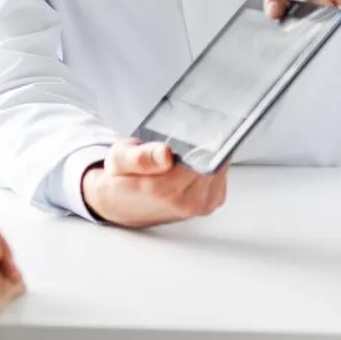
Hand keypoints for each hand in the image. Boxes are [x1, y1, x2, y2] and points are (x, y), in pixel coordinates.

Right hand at [81, 139, 227, 227]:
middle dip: (202, 147)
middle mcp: (188, 202)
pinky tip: (192, 161)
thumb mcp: (119, 160)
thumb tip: (165, 153)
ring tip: (183, 152)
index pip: (201, 158)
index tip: (191, 133)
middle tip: (182, 140)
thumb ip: (141, 157)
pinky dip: (211, 165)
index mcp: (166, 190)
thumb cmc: (121, 180)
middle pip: (213, 162)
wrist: (121, 205)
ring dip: (207, 156)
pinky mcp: (210, 204)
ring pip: (219, 168)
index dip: (199, 142)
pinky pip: (221, 176)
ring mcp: (202, 206)